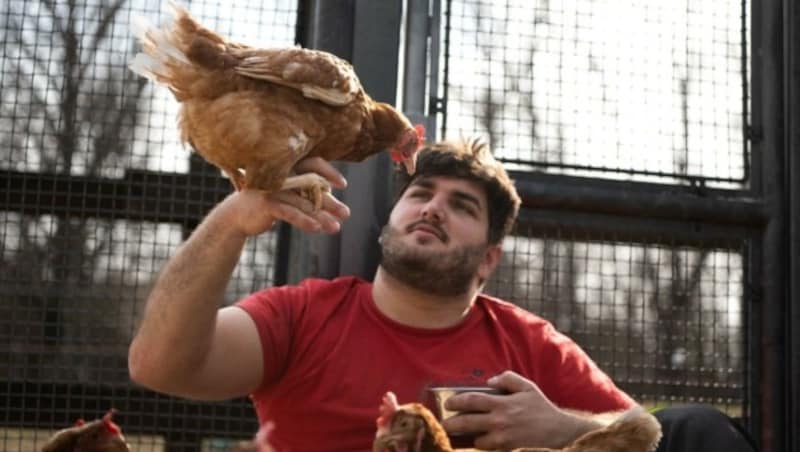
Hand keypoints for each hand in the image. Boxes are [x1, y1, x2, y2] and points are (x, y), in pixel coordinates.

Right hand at [213, 157, 349, 235]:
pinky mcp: (267, 203)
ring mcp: (273, 188)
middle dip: (330, 201)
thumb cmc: (269, 203)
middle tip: (346, 214)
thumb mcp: (289, 196)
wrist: (238, 216)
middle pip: (312, 186)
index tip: (343, 185)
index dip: (329, 172)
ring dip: (322, 215)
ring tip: (336, 228)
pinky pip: (290, 212)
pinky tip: (317, 229)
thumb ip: (308, 195)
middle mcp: (282, 175)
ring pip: (303, 202)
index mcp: (289, 168)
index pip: (313, 163)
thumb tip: (335, 204)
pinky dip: (304, 221)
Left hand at [442, 370, 593, 449]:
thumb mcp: (528, 387)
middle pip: (466, 423)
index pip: (472, 400)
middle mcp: (499, 422)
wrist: (560, 433)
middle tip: (443, 424)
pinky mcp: (506, 450)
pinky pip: (488, 450)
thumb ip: (508, 378)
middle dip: (451, 424)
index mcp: (503, 404)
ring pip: (475, 440)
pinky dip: (482, 446)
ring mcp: (502, 439)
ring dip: (467, 438)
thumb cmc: (542, 409)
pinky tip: (478, 442)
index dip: (456, 402)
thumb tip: (490, 380)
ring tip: (459, 435)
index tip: (448, 403)